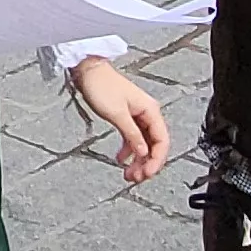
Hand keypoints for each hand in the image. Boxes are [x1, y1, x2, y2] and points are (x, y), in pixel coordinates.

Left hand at [72, 60, 172, 181]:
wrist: (89, 72)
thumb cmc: (102, 86)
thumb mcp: (117, 114)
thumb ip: (132, 135)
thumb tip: (143, 152)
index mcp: (151, 111)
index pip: (162, 141)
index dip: (157, 160)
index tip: (148, 173)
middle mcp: (147, 114)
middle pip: (154, 145)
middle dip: (147, 164)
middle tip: (137, 178)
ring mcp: (137, 116)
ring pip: (143, 144)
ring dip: (138, 160)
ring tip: (129, 174)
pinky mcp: (127, 117)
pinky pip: (133, 138)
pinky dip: (128, 150)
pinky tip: (121, 160)